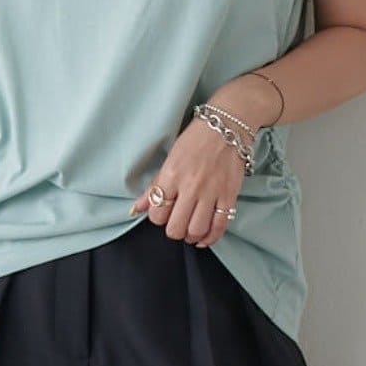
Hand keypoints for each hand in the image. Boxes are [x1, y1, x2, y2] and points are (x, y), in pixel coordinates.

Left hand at [129, 112, 250, 247]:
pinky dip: (210, 237)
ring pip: (196, 230)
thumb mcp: (170, 160)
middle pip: (176, 227)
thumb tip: (136, 209)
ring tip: (190, 231)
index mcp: (172, 176)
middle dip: (173, 230)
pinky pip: (219, 226)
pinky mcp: (229, 196)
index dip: (158, 217)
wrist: (228, 126)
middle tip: (177, 223)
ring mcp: (211, 193)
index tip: (163, 212)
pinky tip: (204, 238)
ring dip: (190, 236)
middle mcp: (190, 187)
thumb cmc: (195, 140)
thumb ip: (154, 187)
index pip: (157, 213)